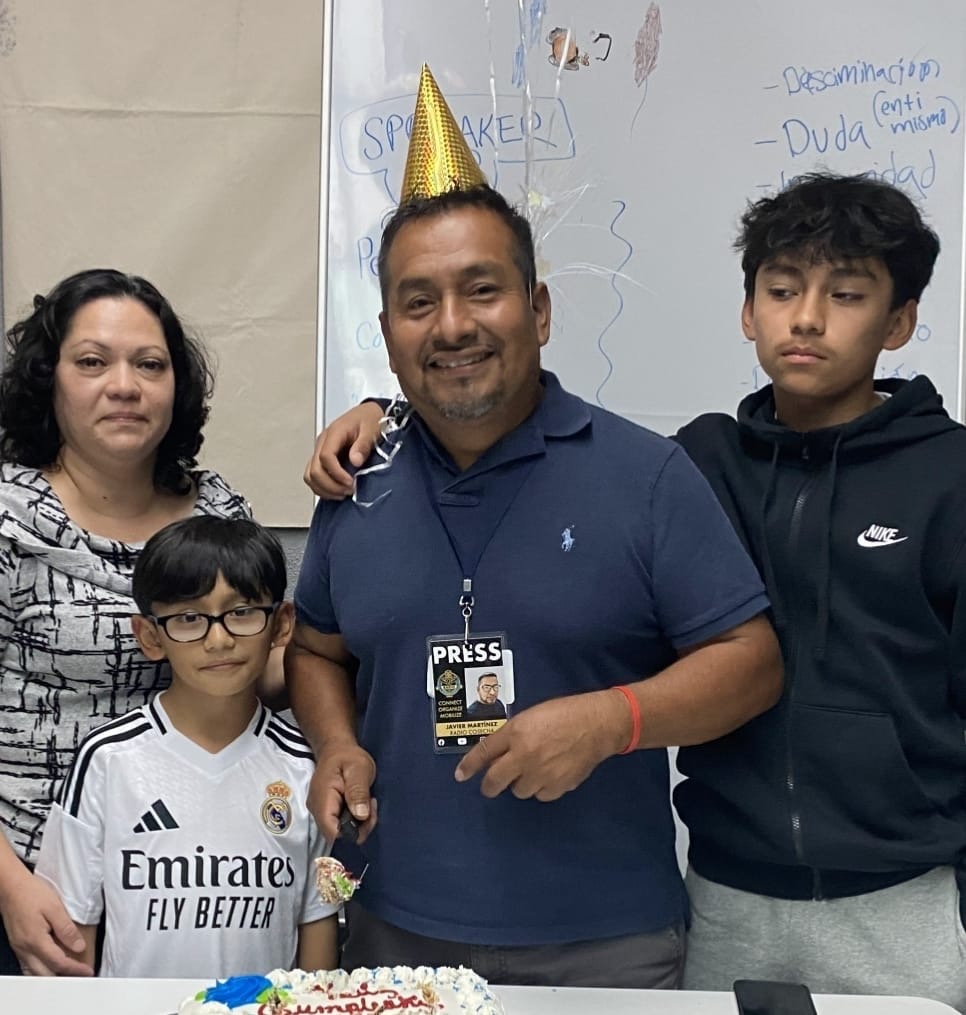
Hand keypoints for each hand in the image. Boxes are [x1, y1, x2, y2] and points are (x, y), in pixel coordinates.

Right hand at [0, 871, 91, 975]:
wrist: (10, 887)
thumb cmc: (31, 893)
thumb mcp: (54, 908)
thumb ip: (66, 929)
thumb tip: (78, 946)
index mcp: (36, 941)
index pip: (58, 963)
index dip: (75, 969)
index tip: (87, 971)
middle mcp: (25, 949)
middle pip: (45, 974)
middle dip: (63, 977)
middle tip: (80, 974)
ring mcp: (19, 948)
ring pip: (35, 972)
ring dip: (52, 974)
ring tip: (68, 970)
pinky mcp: (18, 944)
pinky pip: (29, 964)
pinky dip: (42, 968)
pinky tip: (51, 962)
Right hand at [303, 403, 384, 498]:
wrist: (368, 413)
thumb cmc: (369, 419)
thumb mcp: (371, 429)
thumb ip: (363, 445)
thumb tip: (355, 461)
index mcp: (334, 433)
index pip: (325, 457)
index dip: (336, 474)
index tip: (350, 482)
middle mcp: (322, 443)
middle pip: (314, 470)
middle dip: (331, 485)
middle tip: (349, 491)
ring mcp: (320, 451)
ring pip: (310, 475)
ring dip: (325, 489)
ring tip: (343, 493)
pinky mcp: (322, 459)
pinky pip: (314, 476)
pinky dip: (322, 487)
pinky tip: (337, 491)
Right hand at [307, 740, 377, 844]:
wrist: (336, 749)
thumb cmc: (348, 757)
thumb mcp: (358, 769)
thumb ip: (358, 792)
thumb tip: (360, 816)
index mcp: (322, 800)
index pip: (332, 832)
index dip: (352, 833)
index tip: (368, 816)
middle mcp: (316, 809)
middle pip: (336, 834)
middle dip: (358, 827)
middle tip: (371, 806)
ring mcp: (320, 810)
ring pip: (339, 830)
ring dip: (357, 822)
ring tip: (367, 802)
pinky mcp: (326, 810)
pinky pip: (339, 823)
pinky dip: (353, 818)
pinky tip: (360, 804)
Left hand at [455, 690, 626, 800]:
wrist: (597, 724)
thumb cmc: (564, 713)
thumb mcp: (531, 717)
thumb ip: (511, 736)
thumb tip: (495, 756)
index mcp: (517, 733)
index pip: (485, 752)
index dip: (470, 765)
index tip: (460, 776)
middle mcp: (525, 756)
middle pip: (496, 781)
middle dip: (490, 785)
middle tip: (491, 785)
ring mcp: (542, 774)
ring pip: (519, 791)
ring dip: (520, 783)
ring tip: (533, 769)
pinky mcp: (558, 787)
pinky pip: (540, 795)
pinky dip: (541, 788)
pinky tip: (550, 774)